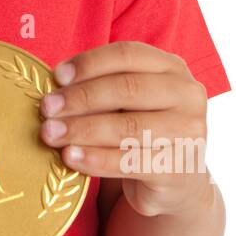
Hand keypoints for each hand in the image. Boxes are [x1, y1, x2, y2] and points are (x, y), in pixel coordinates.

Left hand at [38, 41, 210, 216]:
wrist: (176, 180)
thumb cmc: (141, 129)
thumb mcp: (127, 101)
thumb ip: (100, 87)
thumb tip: (55, 88)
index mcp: (172, 67)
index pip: (128, 54)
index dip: (90, 63)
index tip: (57, 76)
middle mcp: (187, 95)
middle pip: (127, 89)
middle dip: (80, 98)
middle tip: (47, 108)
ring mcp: (189, 133)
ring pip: (127, 127)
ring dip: (82, 129)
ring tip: (51, 134)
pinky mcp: (178, 168)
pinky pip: (129, 161)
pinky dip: (95, 159)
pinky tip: (70, 157)